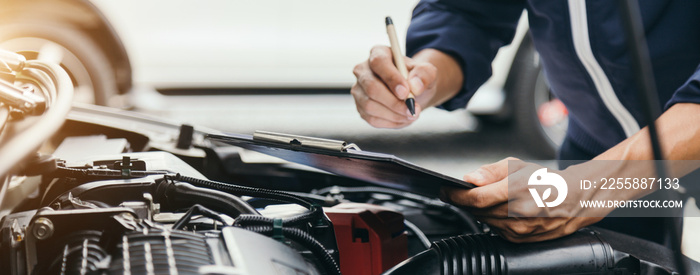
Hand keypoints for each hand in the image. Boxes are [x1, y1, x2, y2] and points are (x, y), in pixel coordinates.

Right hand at [351, 45, 436, 127]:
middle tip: (413, 110)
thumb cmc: (417, 78)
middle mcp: (363, 70)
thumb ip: (424, 74)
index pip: (379, 63)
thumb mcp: (427, 72)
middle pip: (371, 87)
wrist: (412, 91)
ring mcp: (359, 90)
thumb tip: (415, 86)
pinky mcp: (360, 107)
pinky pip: (372, 119)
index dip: (391, 78)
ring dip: (394, 114)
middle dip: (394, 102)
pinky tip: (403, 118)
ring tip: (412, 114)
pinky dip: (391, 122)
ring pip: (370, 106)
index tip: (406, 92)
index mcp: (378, 53)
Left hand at [441, 157, 601, 242]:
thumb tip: (469, 178)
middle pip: (477, 210)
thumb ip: (490, 172)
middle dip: (464, 201)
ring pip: (484, 221)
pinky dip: (491, 220)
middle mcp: (518, 213)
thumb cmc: (545, 180)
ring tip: (481, 199)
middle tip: (457, 192)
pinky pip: (494, 229)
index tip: (444, 190)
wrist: (575, 200)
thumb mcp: (518, 166)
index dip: (455, 195)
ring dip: (477, 211)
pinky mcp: (520, 240)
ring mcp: (519, 229)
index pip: (476, 198)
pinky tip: (498, 210)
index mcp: (517, 191)